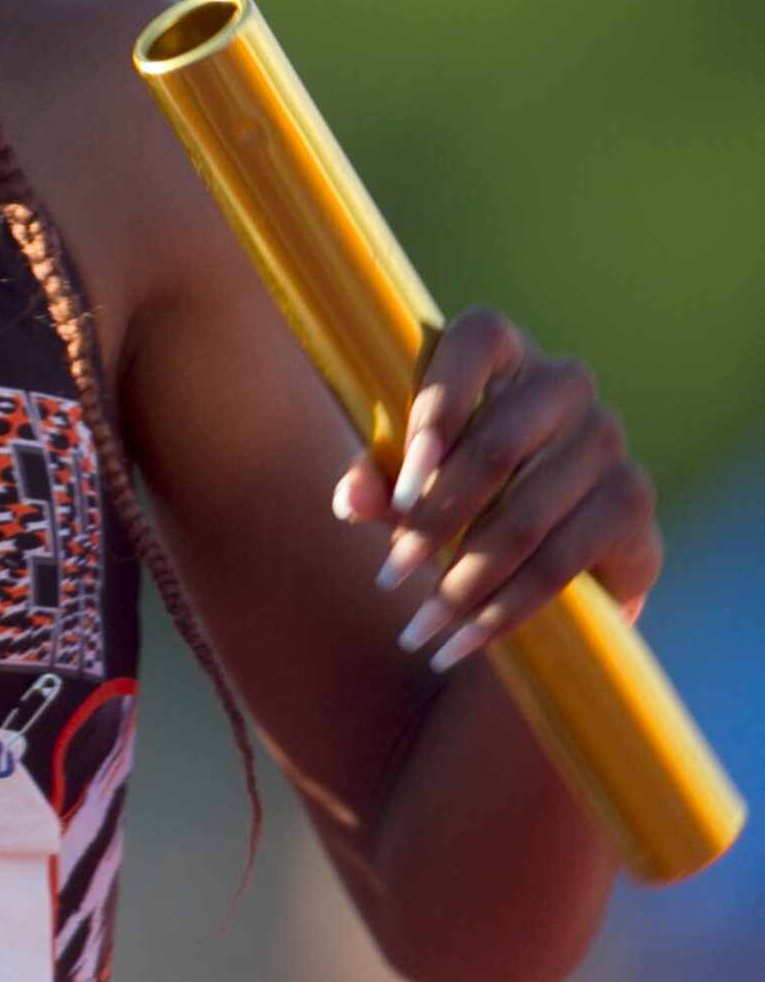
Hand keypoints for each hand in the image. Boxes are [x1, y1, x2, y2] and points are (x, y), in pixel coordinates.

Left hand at [333, 305, 659, 671]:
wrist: (533, 542)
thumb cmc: (448, 485)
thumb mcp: (401, 478)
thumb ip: (371, 480)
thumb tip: (351, 498)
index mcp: (499, 351)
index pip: (475, 342)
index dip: (438, 408)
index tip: (403, 483)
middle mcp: (562, 383)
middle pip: (496, 446)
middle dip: (433, 519)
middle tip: (388, 575)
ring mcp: (605, 437)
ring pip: (525, 515)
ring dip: (464, 579)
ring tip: (418, 624)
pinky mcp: (631, 499)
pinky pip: (561, 560)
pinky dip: (505, 608)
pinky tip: (465, 640)